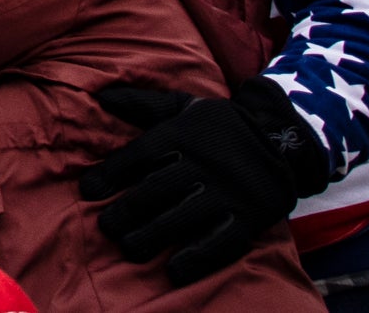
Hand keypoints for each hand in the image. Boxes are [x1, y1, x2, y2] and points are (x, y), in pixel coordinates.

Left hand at [80, 80, 319, 281]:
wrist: (280, 138)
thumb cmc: (217, 126)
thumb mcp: (183, 106)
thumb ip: (143, 104)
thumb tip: (102, 97)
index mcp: (182, 134)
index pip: (140, 155)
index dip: (112, 173)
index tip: (88, 191)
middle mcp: (203, 163)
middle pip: (158, 189)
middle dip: (128, 210)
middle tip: (106, 228)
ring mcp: (229, 191)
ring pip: (185, 216)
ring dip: (154, 235)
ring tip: (130, 248)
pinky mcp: (250, 216)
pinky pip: (223, 240)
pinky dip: (198, 257)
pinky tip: (175, 270)